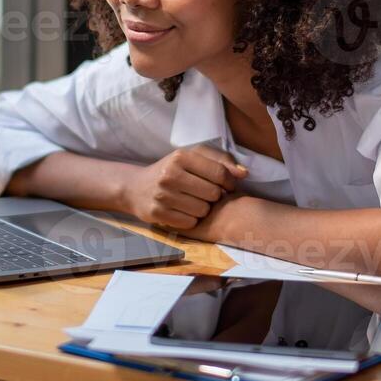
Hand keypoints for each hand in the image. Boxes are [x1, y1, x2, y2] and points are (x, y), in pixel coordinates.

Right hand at [120, 146, 247, 230]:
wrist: (136, 188)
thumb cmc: (172, 170)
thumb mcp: (193, 157)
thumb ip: (220, 161)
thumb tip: (243, 174)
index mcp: (180, 156)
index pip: (219, 173)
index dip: (229, 182)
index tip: (227, 186)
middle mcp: (169, 174)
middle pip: (213, 194)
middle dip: (215, 196)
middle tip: (206, 194)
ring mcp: (162, 195)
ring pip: (203, 211)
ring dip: (203, 210)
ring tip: (194, 202)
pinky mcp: (157, 214)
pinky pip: (190, 223)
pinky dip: (191, 220)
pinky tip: (184, 212)